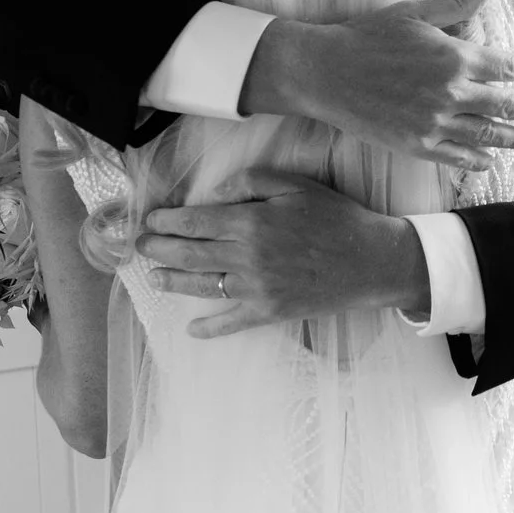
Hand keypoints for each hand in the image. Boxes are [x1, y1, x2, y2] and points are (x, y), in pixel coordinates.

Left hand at [136, 167, 430, 338]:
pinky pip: (230, 323)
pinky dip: (208, 328)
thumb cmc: (336, 218)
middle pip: (189, 254)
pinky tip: (191, 330)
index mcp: (251, 222)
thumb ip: (250, 182)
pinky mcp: (270, 312)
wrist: (372, 260)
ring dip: (171, 282)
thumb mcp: (296, 186)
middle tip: (140, 247)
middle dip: (159, 249)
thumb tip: (215, 196)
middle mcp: (247, 257)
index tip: (151, 220)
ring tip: (154, 278)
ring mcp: (256, 289)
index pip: (194, 221)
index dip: (166, 221)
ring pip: (201, 286)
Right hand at [239, 0, 513, 169]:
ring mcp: (434, 122)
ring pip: (487, 135)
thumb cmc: (367, 36)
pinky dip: (477, 160)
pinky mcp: (416, 144)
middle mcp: (450, 93)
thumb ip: (456, 5)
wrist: (324, 73)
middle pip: (507, 106)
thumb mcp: (413, 13)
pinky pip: (456, 156)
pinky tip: (490, 160)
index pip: (507, 67)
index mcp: (454, 57)